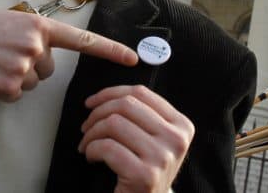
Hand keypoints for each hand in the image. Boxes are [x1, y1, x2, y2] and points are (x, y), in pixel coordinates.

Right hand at [0, 9, 137, 101]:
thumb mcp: (10, 21)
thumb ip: (34, 34)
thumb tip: (46, 54)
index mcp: (38, 25)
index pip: (82, 39)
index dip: (110, 49)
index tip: (133, 58)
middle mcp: (35, 45)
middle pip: (49, 69)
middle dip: (30, 64)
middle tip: (2, 53)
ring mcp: (23, 66)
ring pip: (33, 83)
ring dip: (16, 77)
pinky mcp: (10, 86)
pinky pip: (17, 94)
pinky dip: (3, 88)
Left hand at [78, 85, 194, 192]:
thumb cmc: (144, 173)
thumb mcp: (155, 141)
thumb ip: (143, 116)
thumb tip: (109, 96)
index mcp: (182, 125)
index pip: (141, 93)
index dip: (110, 93)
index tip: (92, 102)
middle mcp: (176, 139)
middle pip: (126, 105)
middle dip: (97, 114)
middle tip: (86, 128)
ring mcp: (162, 157)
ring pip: (114, 123)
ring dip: (91, 134)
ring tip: (87, 145)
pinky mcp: (145, 175)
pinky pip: (107, 147)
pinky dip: (91, 150)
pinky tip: (91, 157)